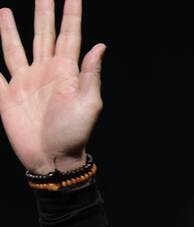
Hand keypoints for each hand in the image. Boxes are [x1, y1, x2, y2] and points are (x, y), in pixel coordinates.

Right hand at [0, 0, 104, 174]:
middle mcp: (44, 72)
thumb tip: (99, 46)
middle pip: (43, 34)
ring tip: (5, 10)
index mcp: (65, 72)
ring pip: (15, 48)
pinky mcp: (8, 96)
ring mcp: (25, 83)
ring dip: (9, 30)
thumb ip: (91, 75)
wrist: (52, 160)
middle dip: (43, 13)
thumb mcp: (89, 105)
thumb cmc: (74, 136)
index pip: (69, 36)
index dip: (71, 14)